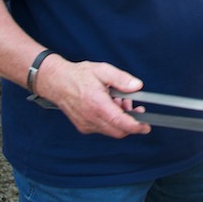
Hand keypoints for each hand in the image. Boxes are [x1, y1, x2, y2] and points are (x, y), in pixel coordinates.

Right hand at [35, 56, 150, 138]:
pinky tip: (108, 106)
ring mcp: (86, 124)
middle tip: (133, 107)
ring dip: (119, 120)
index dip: (136, 127)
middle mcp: (91, 118)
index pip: (120, 123)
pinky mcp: (83, 127)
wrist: (56, 82)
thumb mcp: (102, 70)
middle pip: (118, 131)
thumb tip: (137, 85)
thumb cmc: (78, 75)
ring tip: (118, 102)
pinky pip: (102, 129)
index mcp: (97, 104)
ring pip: (111, 130)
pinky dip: (110, 121)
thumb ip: (121, 79)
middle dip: (130, 122)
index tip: (146, 126)